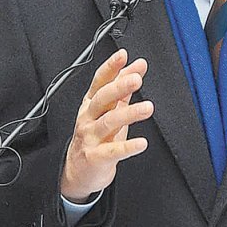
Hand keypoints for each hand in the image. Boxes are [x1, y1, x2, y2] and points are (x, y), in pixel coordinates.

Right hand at [60, 49, 153, 202]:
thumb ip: (123, 87)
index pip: (100, 81)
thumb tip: (138, 66)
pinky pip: (112, 151)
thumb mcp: (109, 109)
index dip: (111, 67)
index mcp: (91, 103)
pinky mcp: (95, 157)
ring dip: (129, 114)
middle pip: (102, 99)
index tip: (123, 55)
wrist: (79, 171)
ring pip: (108, 122)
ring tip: (147, 107)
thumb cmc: (97, 136)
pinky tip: (142, 143)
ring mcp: (90, 137)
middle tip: (136, 79)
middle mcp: (88, 117)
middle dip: (119, 87)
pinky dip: (128, 147)